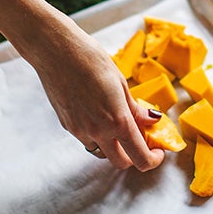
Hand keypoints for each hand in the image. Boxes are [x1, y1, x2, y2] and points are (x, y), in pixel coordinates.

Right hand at [29, 17, 165, 170]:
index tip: (157, 151)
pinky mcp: (66, 125)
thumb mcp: (120, 81)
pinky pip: (86, 140)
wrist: (55, 50)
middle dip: (134, 156)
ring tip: (118, 125)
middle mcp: (98, 131)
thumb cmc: (90, 58)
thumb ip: (135, 107)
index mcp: (117, 120)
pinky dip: (97, 135)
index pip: (140, 157)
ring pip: (101, 152)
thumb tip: (151, 120)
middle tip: (140, 141)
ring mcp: (79, 130)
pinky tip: (98, 115)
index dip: (153, 159)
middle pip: (120, 162)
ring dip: (113, 147)